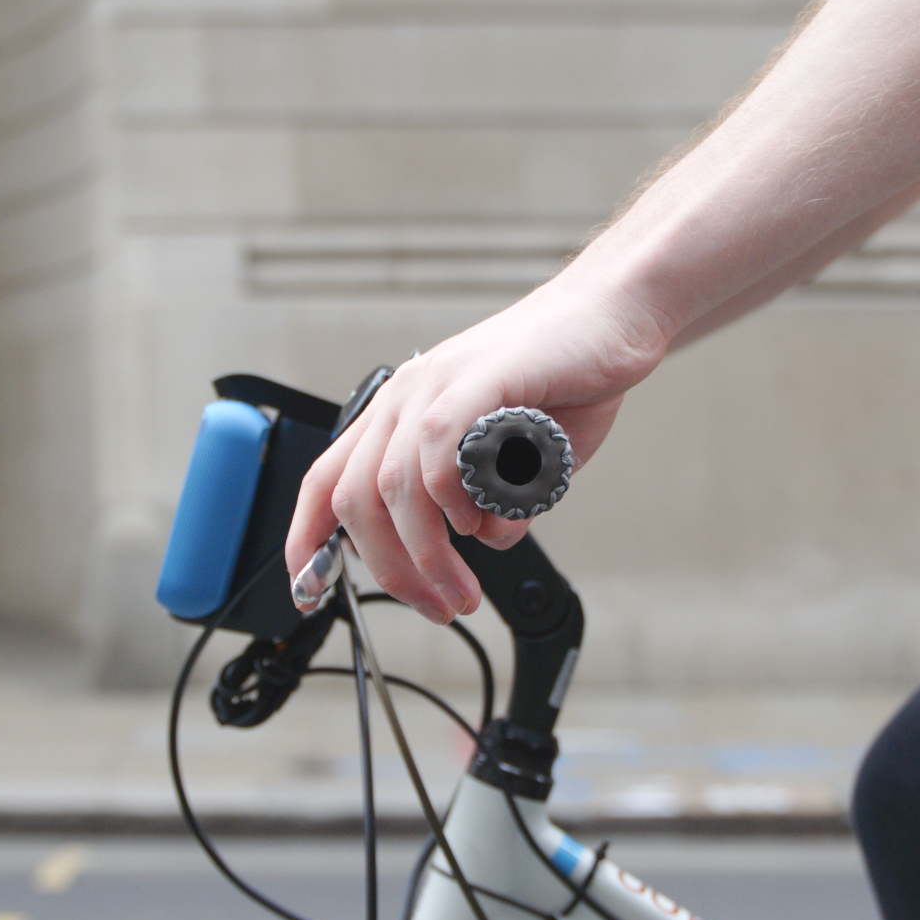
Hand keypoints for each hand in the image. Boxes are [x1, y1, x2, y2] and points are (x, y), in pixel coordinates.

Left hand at [285, 280, 666, 622]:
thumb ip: (494, 504)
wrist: (612, 315)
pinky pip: (437, 447)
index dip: (308, 540)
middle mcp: (405, 398)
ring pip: (395, 486)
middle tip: (434, 605)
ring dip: (427, 553)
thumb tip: (486, 541)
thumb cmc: (566, 380)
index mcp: (400, 417)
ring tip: (462, 589)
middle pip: (356, 499)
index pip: (326, 482)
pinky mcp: (475, 377)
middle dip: (389, 570)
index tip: (308, 591)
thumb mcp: (518, 463)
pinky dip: (452, 498)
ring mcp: (435, 384)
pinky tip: (482, 521)